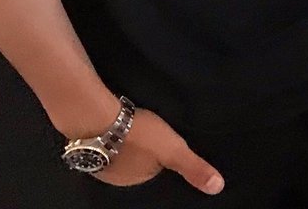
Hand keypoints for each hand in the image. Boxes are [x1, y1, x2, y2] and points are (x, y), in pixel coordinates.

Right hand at [91, 109, 222, 194]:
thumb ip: (193, 167)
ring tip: (138, 127)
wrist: (97, 120)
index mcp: (138, 182)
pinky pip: (107, 144)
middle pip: (138, 164)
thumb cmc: (138, 136)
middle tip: (153, 132)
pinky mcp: (90, 147)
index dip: (162, 157)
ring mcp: (101, 163)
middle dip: (145, 152)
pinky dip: (113, 137)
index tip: (165, 144)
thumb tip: (218, 188)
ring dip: (128, 143)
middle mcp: (118, 179)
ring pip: (122, 155)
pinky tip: (118, 125)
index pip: (155, 172)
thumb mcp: (173, 149)